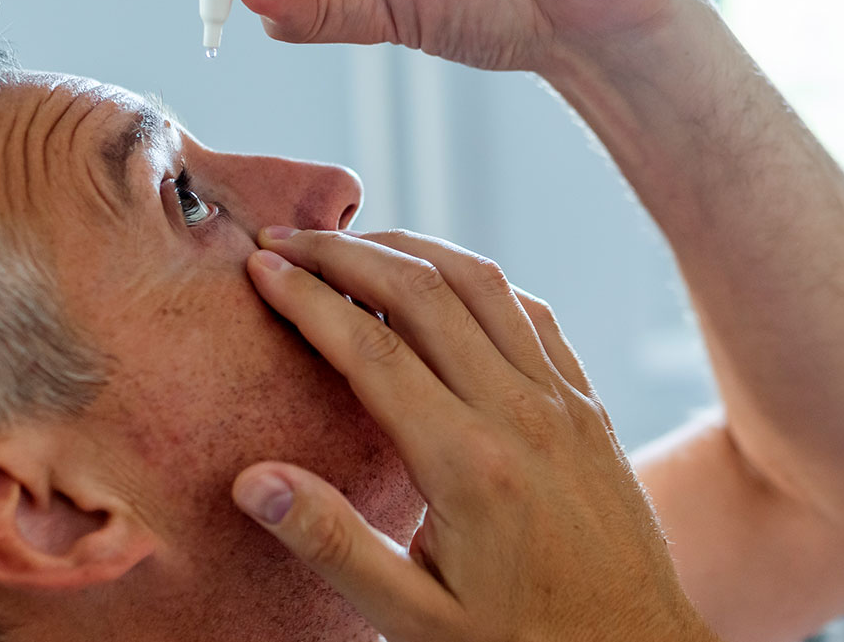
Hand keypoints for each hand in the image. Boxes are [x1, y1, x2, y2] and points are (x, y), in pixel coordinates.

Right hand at [233, 227, 717, 641]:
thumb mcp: (414, 620)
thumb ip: (333, 544)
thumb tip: (252, 481)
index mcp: (470, 464)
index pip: (372, 349)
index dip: (307, 298)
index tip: (259, 267)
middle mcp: (524, 414)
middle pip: (425, 292)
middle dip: (348, 253)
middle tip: (288, 239)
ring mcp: (566, 402)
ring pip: (485, 285)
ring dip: (414, 249)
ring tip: (353, 245)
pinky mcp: (592, 406)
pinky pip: (533, 313)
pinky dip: (478, 281)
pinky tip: (443, 284)